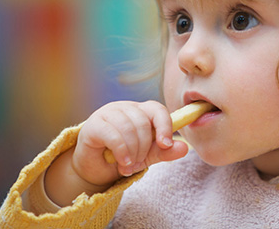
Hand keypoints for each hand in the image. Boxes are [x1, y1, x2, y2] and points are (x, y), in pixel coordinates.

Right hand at [44, 100, 188, 206]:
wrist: (95, 169)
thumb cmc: (123, 156)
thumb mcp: (147, 155)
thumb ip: (164, 151)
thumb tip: (185, 148)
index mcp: (140, 111)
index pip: (157, 110)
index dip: (165, 126)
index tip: (166, 144)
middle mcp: (124, 107)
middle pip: (142, 121)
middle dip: (144, 147)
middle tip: (139, 163)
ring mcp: (107, 113)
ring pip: (128, 128)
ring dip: (132, 151)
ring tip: (129, 166)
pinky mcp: (93, 125)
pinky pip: (113, 135)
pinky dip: (122, 151)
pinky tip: (123, 162)